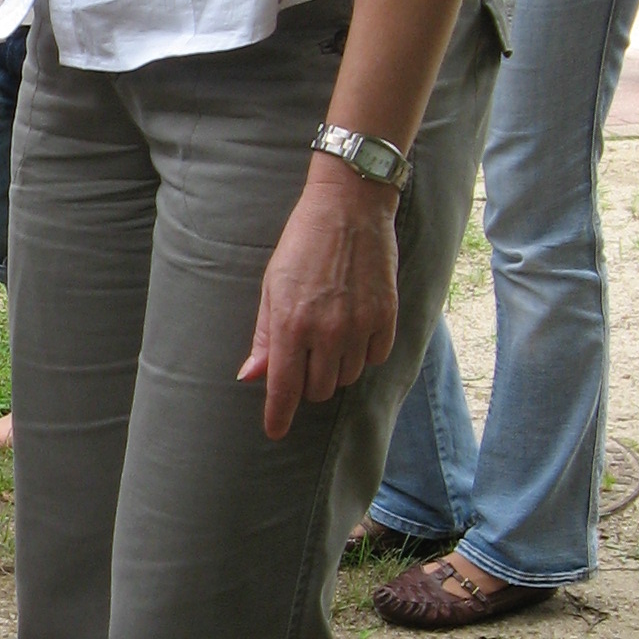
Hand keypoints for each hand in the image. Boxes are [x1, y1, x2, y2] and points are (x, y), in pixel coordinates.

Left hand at [238, 158, 399, 441]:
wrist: (349, 207)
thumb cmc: (302, 244)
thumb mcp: (272, 286)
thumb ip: (265, 336)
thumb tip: (251, 377)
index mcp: (291, 323)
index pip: (284, 388)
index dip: (278, 415)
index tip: (275, 431)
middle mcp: (326, 331)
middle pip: (319, 389)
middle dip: (308, 383)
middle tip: (304, 358)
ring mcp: (360, 325)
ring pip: (347, 378)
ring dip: (335, 368)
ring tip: (329, 335)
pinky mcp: (387, 316)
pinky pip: (375, 358)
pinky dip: (363, 353)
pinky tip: (354, 329)